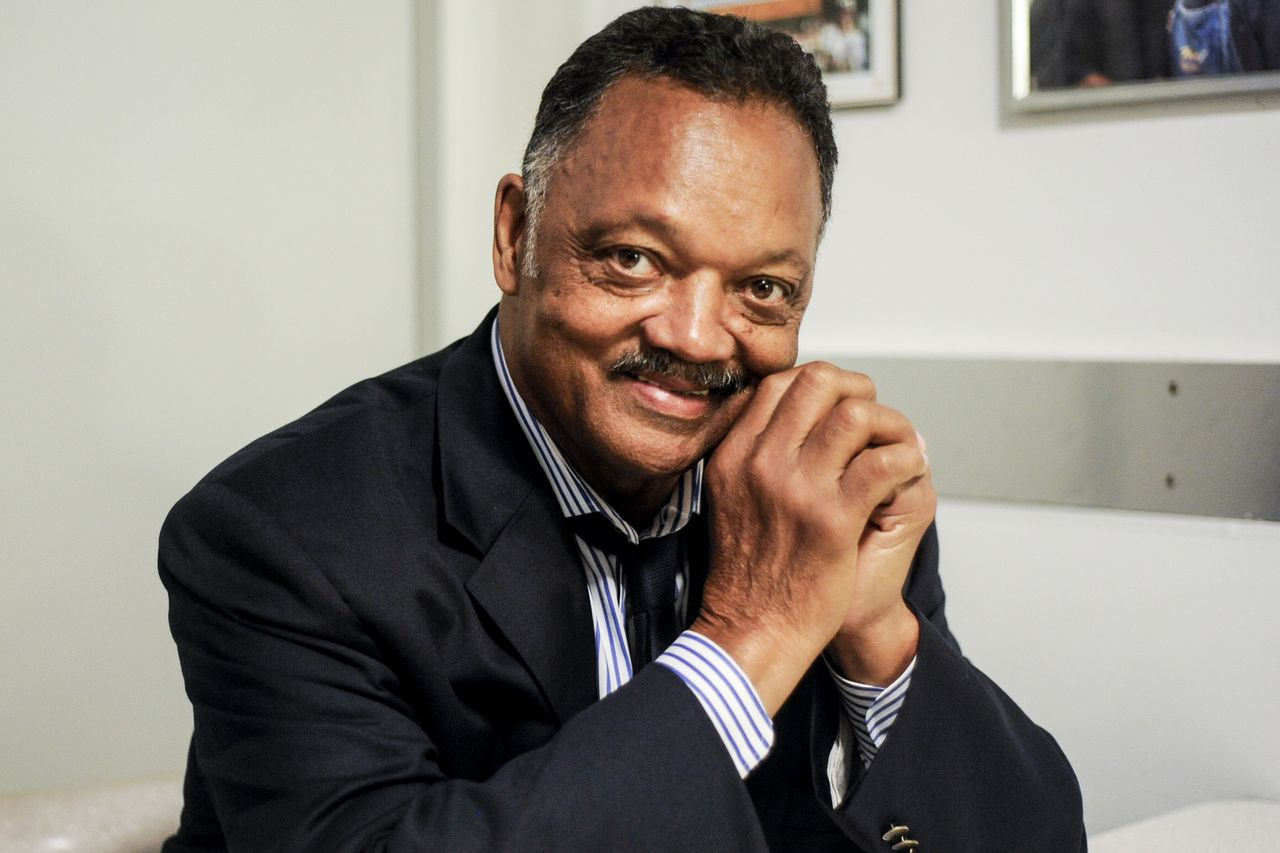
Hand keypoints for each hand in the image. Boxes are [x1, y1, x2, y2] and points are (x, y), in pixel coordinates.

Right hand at [691, 362, 932, 713]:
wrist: (754, 627)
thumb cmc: (750, 568)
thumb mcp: (729, 496)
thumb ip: (750, 452)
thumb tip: (789, 411)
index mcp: (733, 454)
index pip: (779, 382)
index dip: (821, 381)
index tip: (841, 401)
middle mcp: (759, 463)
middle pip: (818, 383)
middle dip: (858, 390)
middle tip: (874, 419)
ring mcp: (796, 489)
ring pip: (855, 416)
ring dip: (888, 424)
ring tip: (896, 446)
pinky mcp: (833, 520)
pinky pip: (883, 463)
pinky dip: (905, 459)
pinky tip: (907, 472)